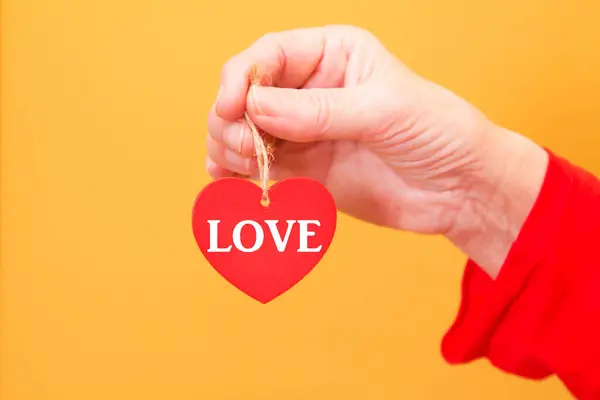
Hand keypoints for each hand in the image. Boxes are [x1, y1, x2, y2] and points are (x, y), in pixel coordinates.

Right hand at [206, 25, 547, 276]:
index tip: (231, 108)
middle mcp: (311, 90)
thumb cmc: (437, 132)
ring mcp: (303, 132)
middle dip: (233, 120)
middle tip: (249, 149)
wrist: (459, 190)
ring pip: (242, 132)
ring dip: (229, 147)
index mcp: (332, 54)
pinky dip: (237, 174)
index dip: (241, 78)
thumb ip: (319, 111)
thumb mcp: (383, 110)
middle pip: (245, 95)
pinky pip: (256, 168)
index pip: (268, 55)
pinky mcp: (304, 170)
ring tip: (244, 167)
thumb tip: (254, 105)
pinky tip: (233, 183)